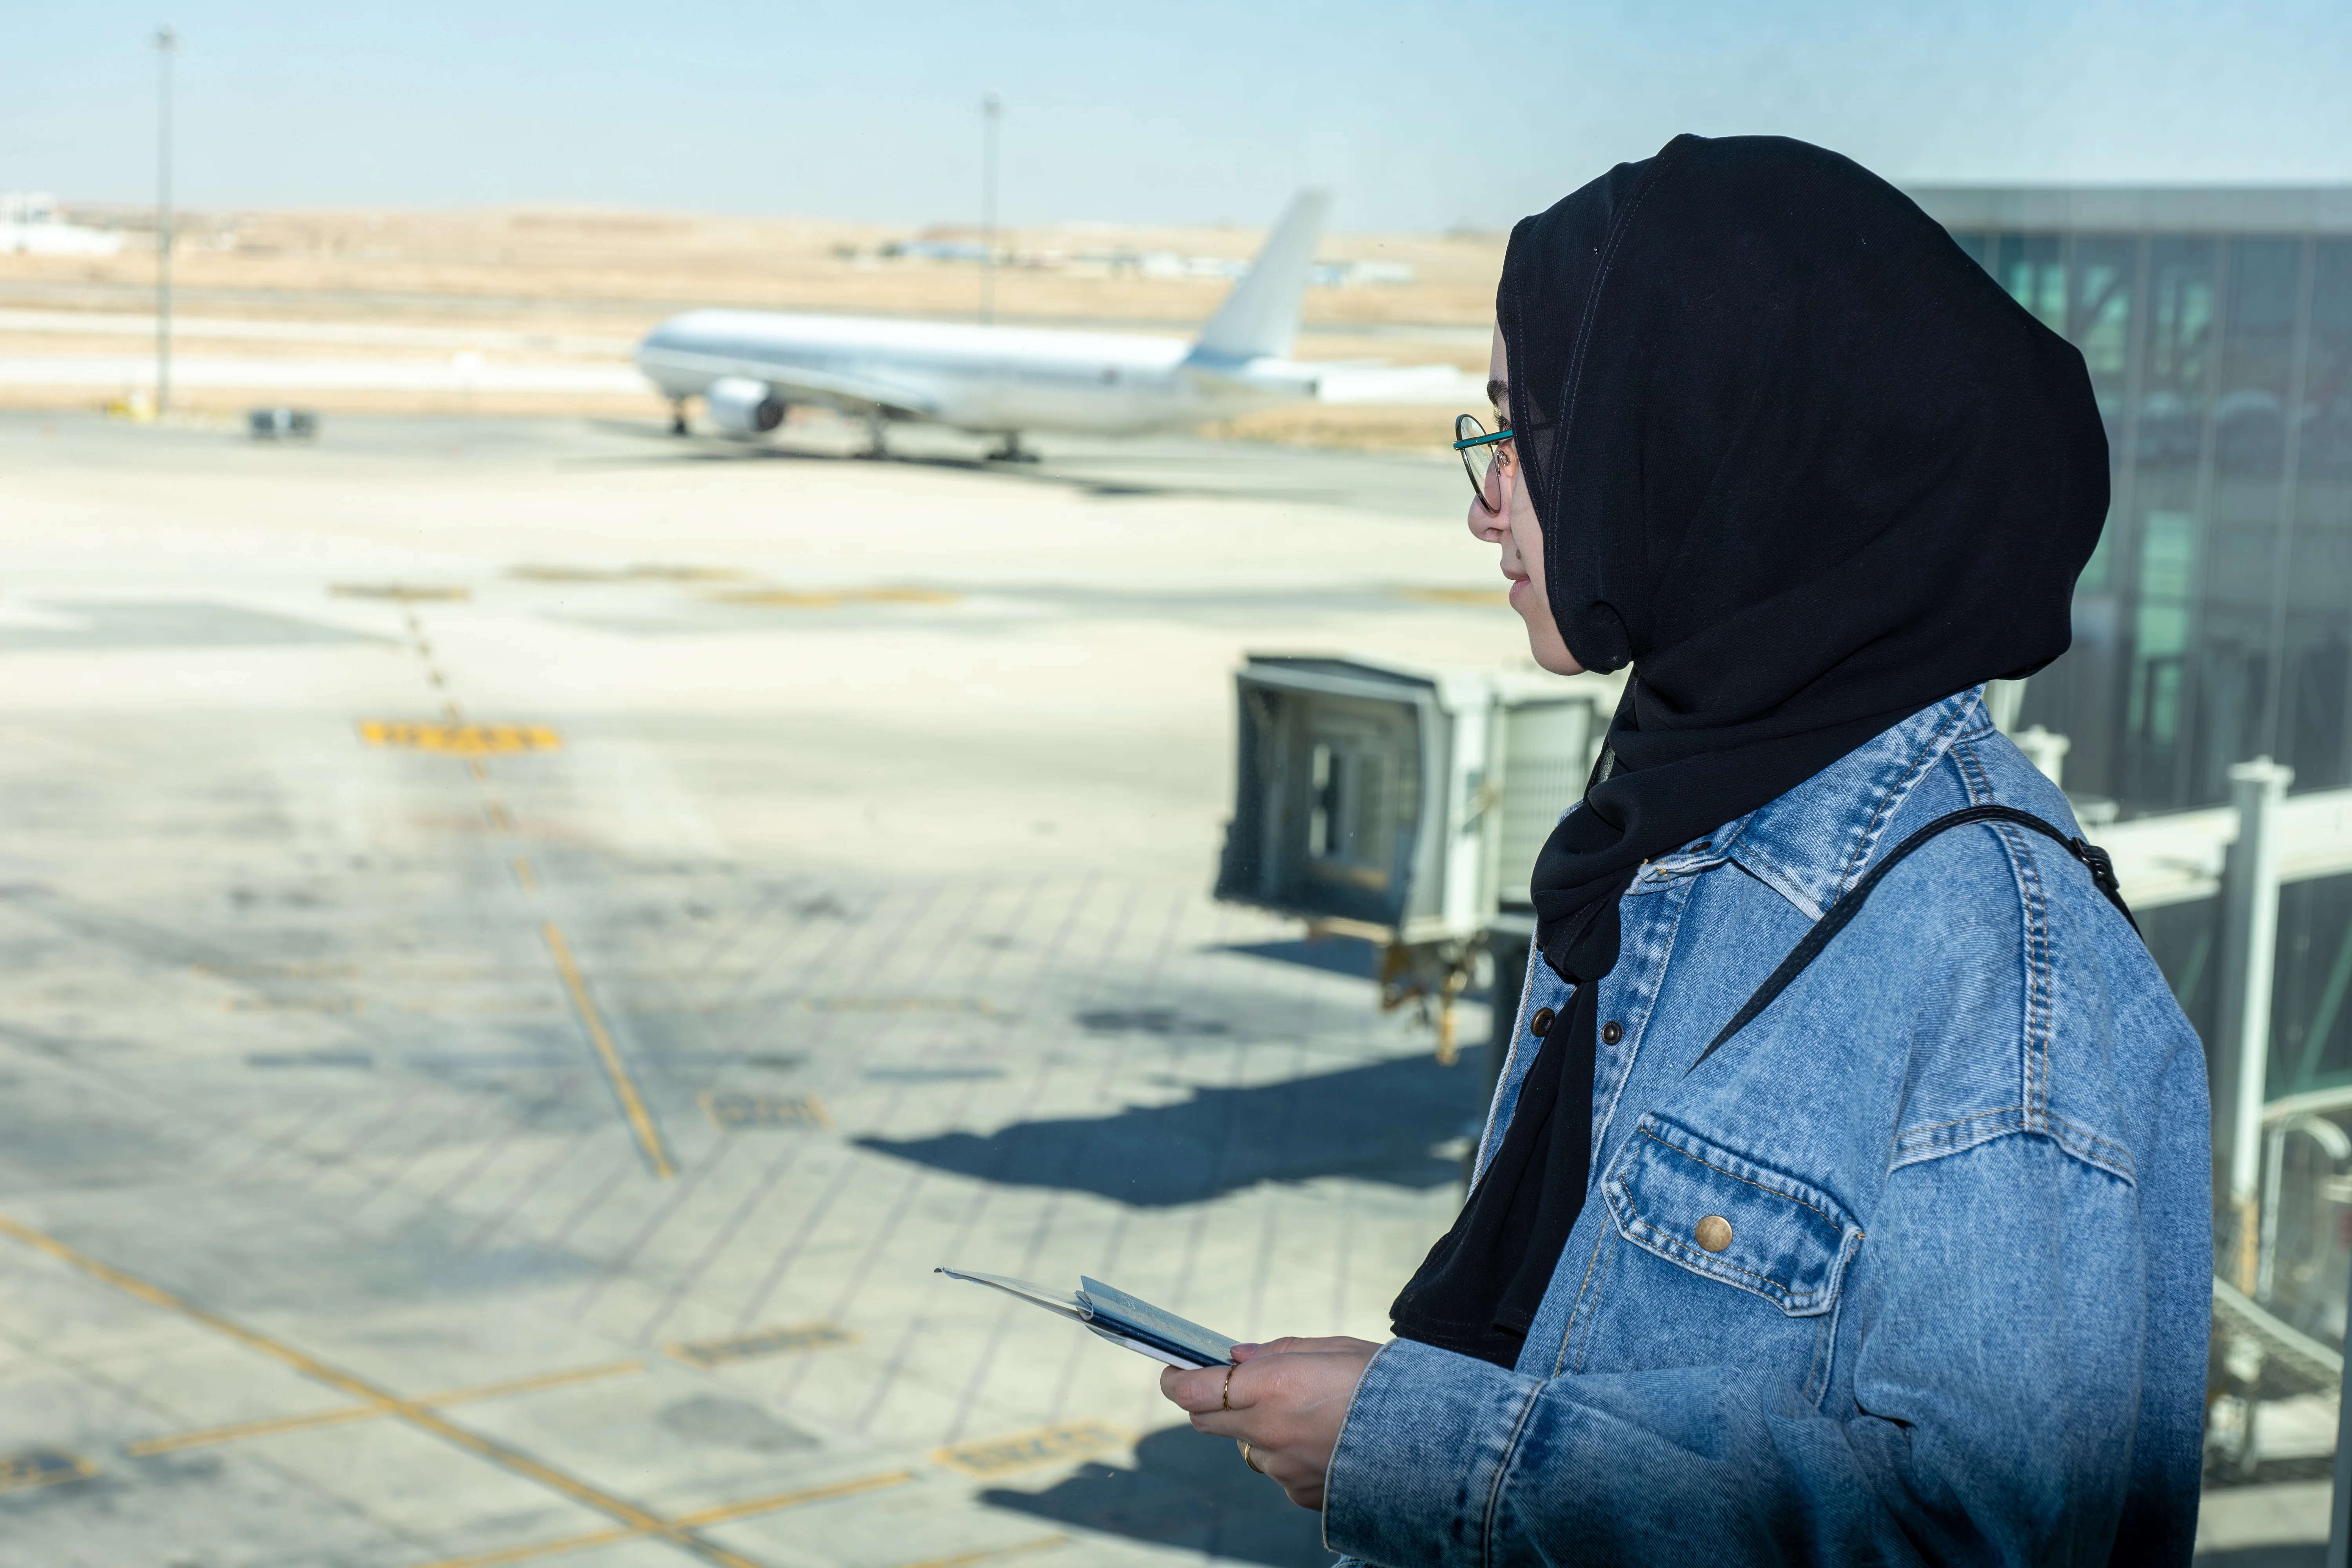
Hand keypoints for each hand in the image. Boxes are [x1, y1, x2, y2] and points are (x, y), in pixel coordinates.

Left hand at [1159, 1335, 1381, 1510]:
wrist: (1432, 1440)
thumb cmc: (1384, 1382)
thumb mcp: (1333, 1347)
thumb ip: (1276, 1351)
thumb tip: (1235, 1358)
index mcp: (1271, 1387)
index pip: (1192, 1391)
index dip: (1175, 1379)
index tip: (1174, 1369)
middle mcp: (1268, 1432)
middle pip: (1205, 1421)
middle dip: (1209, 1402)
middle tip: (1236, 1385)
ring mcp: (1282, 1470)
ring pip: (1248, 1447)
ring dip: (1261, 1430)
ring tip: (1310, 1415)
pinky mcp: (1301, 1494)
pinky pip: (1280, 1472)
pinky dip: (1291, 1456)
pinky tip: (1328, 1443)